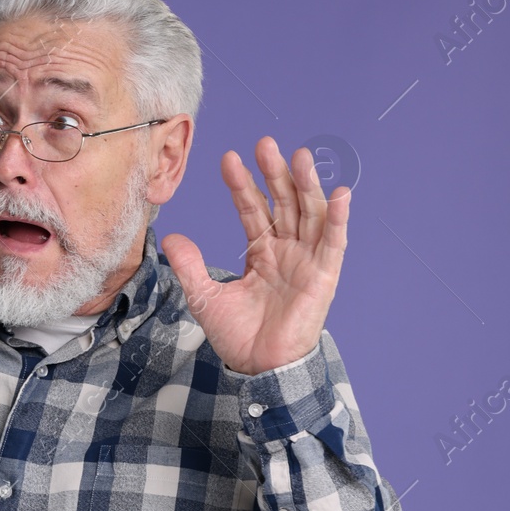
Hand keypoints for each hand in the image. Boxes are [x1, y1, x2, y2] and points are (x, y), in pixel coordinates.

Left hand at [160, 136, 349, 375]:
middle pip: (283, 203)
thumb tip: (170, 237)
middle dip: (275, 174)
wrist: (258, 367)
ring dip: (307, 185)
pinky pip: (334, 243)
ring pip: (309, 215)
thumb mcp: (205, 296)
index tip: (228, 158)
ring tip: (301, 156)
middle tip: (264, 143)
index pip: (252, 210)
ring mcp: (307, 261)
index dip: (242, 185)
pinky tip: (339, 194)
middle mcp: (287, 251)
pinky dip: (337, 219)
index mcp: (261, 253)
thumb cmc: (238, 336)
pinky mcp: (324, 277)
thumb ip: (191, 265)